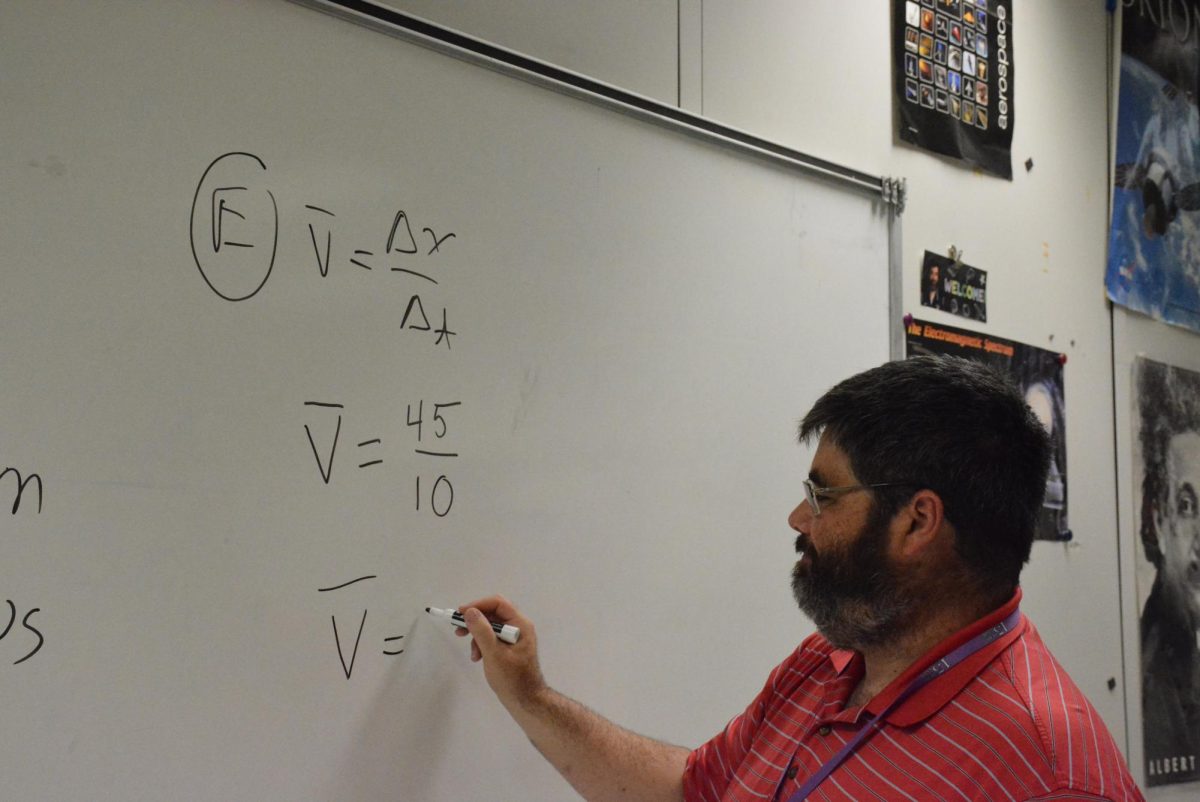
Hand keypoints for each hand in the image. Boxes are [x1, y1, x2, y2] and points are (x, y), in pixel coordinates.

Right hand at [456, 595, 546, 709]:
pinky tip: (477, 658)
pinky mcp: (508, 647)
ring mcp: (514, 637)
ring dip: (477, 636)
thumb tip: (470, 611)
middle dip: (475, 622)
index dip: (478, 605)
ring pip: (490, 627)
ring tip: (472, 653)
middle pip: (493, 614)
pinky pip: (492, 638)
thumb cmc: (511, 678)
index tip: (460, 613)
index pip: (498, 603)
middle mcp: (519, 627)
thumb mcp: (494, 654)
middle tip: (458, 630)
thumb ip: (482, 631)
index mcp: (520, 624)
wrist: (525, 701)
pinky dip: (482, 645)